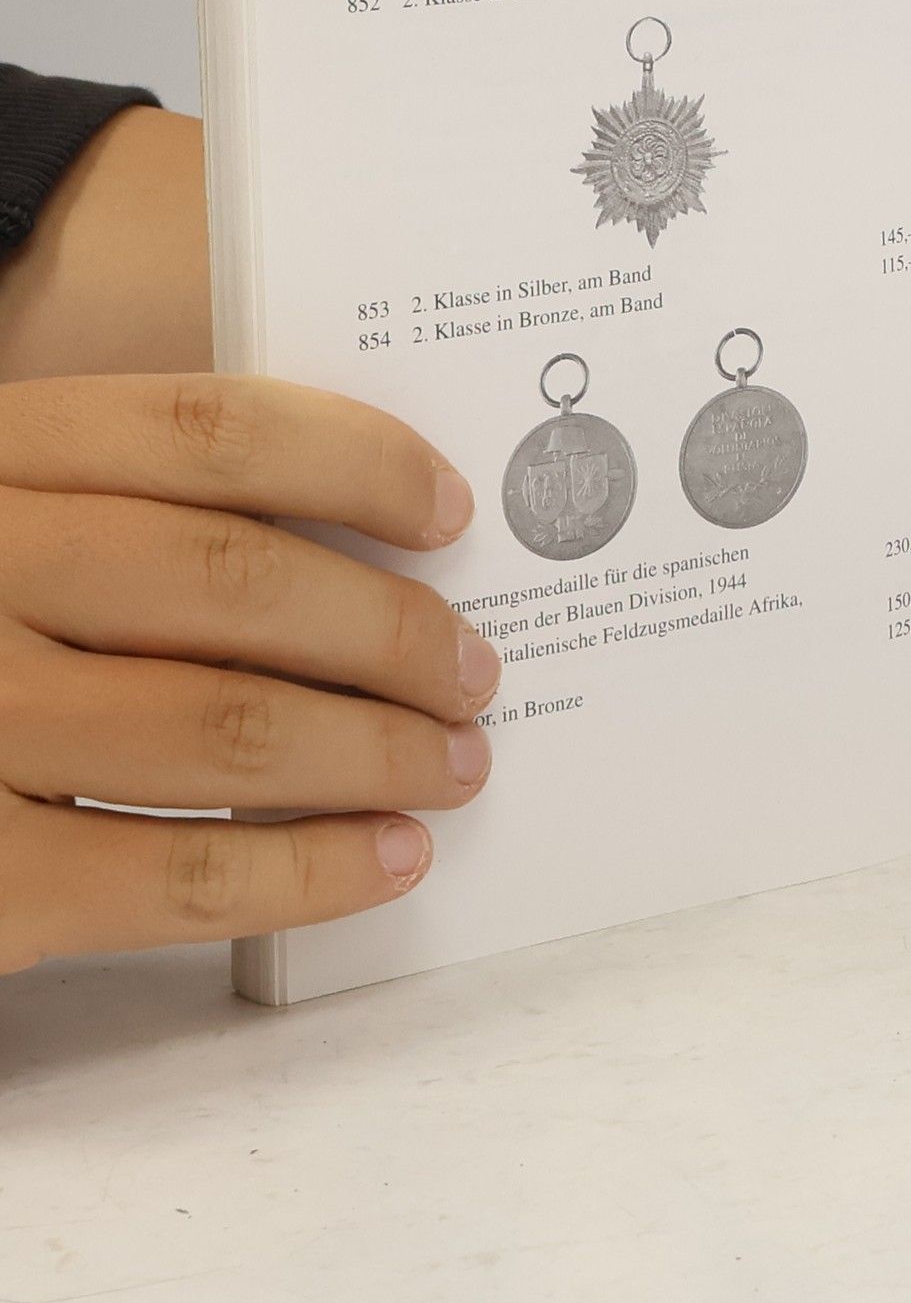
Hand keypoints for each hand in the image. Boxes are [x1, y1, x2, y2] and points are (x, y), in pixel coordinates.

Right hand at [0, 374, 496, 972]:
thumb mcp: (14, 523)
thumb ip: (140, 511)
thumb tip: (376, 549)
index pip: (210, 429)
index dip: (358, 462)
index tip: (450, 512)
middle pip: (237, 582)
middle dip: (391, 633)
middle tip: (473, 671)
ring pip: (228, 728)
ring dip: (379, 752)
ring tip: (456, 764)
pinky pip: (180, 873)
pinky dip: (312, 870)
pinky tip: (389, 857)